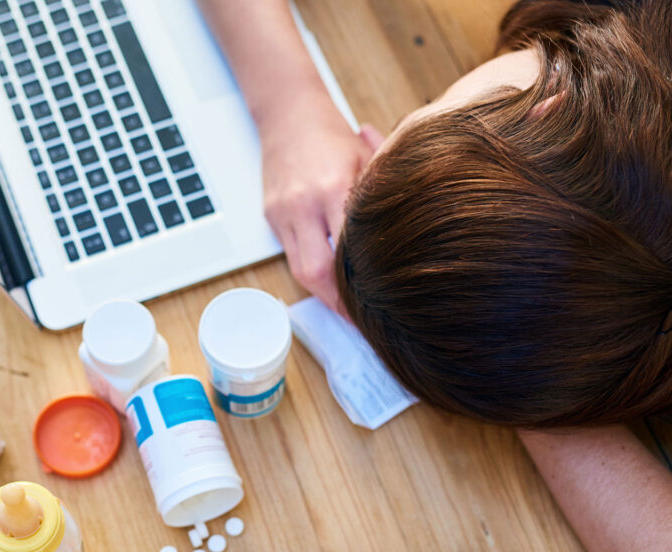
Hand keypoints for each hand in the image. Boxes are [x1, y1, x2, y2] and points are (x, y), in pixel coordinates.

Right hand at [259, 92, 383, 312]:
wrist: (287, 112)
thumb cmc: (332, 134)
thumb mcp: (366, 161)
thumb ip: (378, 200)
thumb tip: (401, 242)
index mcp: (331, 189)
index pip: (344, 251)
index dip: (357, 285)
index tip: (375, 306)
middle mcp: (302, 206)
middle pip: (314, 272)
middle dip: (336, 302)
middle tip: (358, 320)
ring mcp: (281, 213)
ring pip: (298, 270)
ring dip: (322, 292)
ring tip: (345, 306)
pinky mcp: (270, 215)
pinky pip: (290, 253)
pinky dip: (311, 268)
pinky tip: (329, 278)